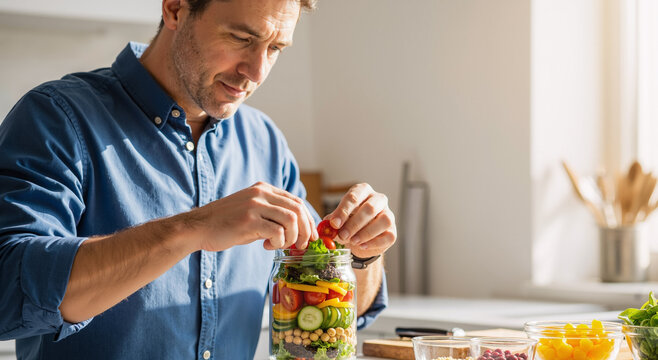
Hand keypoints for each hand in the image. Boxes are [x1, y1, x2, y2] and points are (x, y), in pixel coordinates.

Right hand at [189, 182, 317, 251]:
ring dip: (291, 238)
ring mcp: (255, 205)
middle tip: (300, 246)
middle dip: (305, 231)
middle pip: (298, 210)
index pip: (297, 202)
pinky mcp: (248, 220)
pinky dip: (278, 243)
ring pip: (291, 220)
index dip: (308, 220)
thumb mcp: (252, 211)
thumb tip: (297, 229)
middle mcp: (261, 193)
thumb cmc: (226, 223)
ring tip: (280, 246)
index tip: (310, 236)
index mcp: (264, 189)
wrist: (198, 227)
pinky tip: (267, 246)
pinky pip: (276, 232)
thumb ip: (272, 214)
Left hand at [325, 183, 395, 257]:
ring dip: (366, 233)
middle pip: (370, 208)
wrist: (359, 238)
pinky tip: (362, 246)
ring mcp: (388, 214)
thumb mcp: (338, 219)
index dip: (343, 210)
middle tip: (342, 235)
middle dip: (354, 223)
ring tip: (353, 241)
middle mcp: (378, 199)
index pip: (354, 196)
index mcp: (363, 191)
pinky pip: (388, 236)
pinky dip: (374, 242)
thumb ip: (333, 221)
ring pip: (384, 220)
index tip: (334, 224)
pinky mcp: (392, 231)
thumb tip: (327, 226)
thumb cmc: (348, 222)